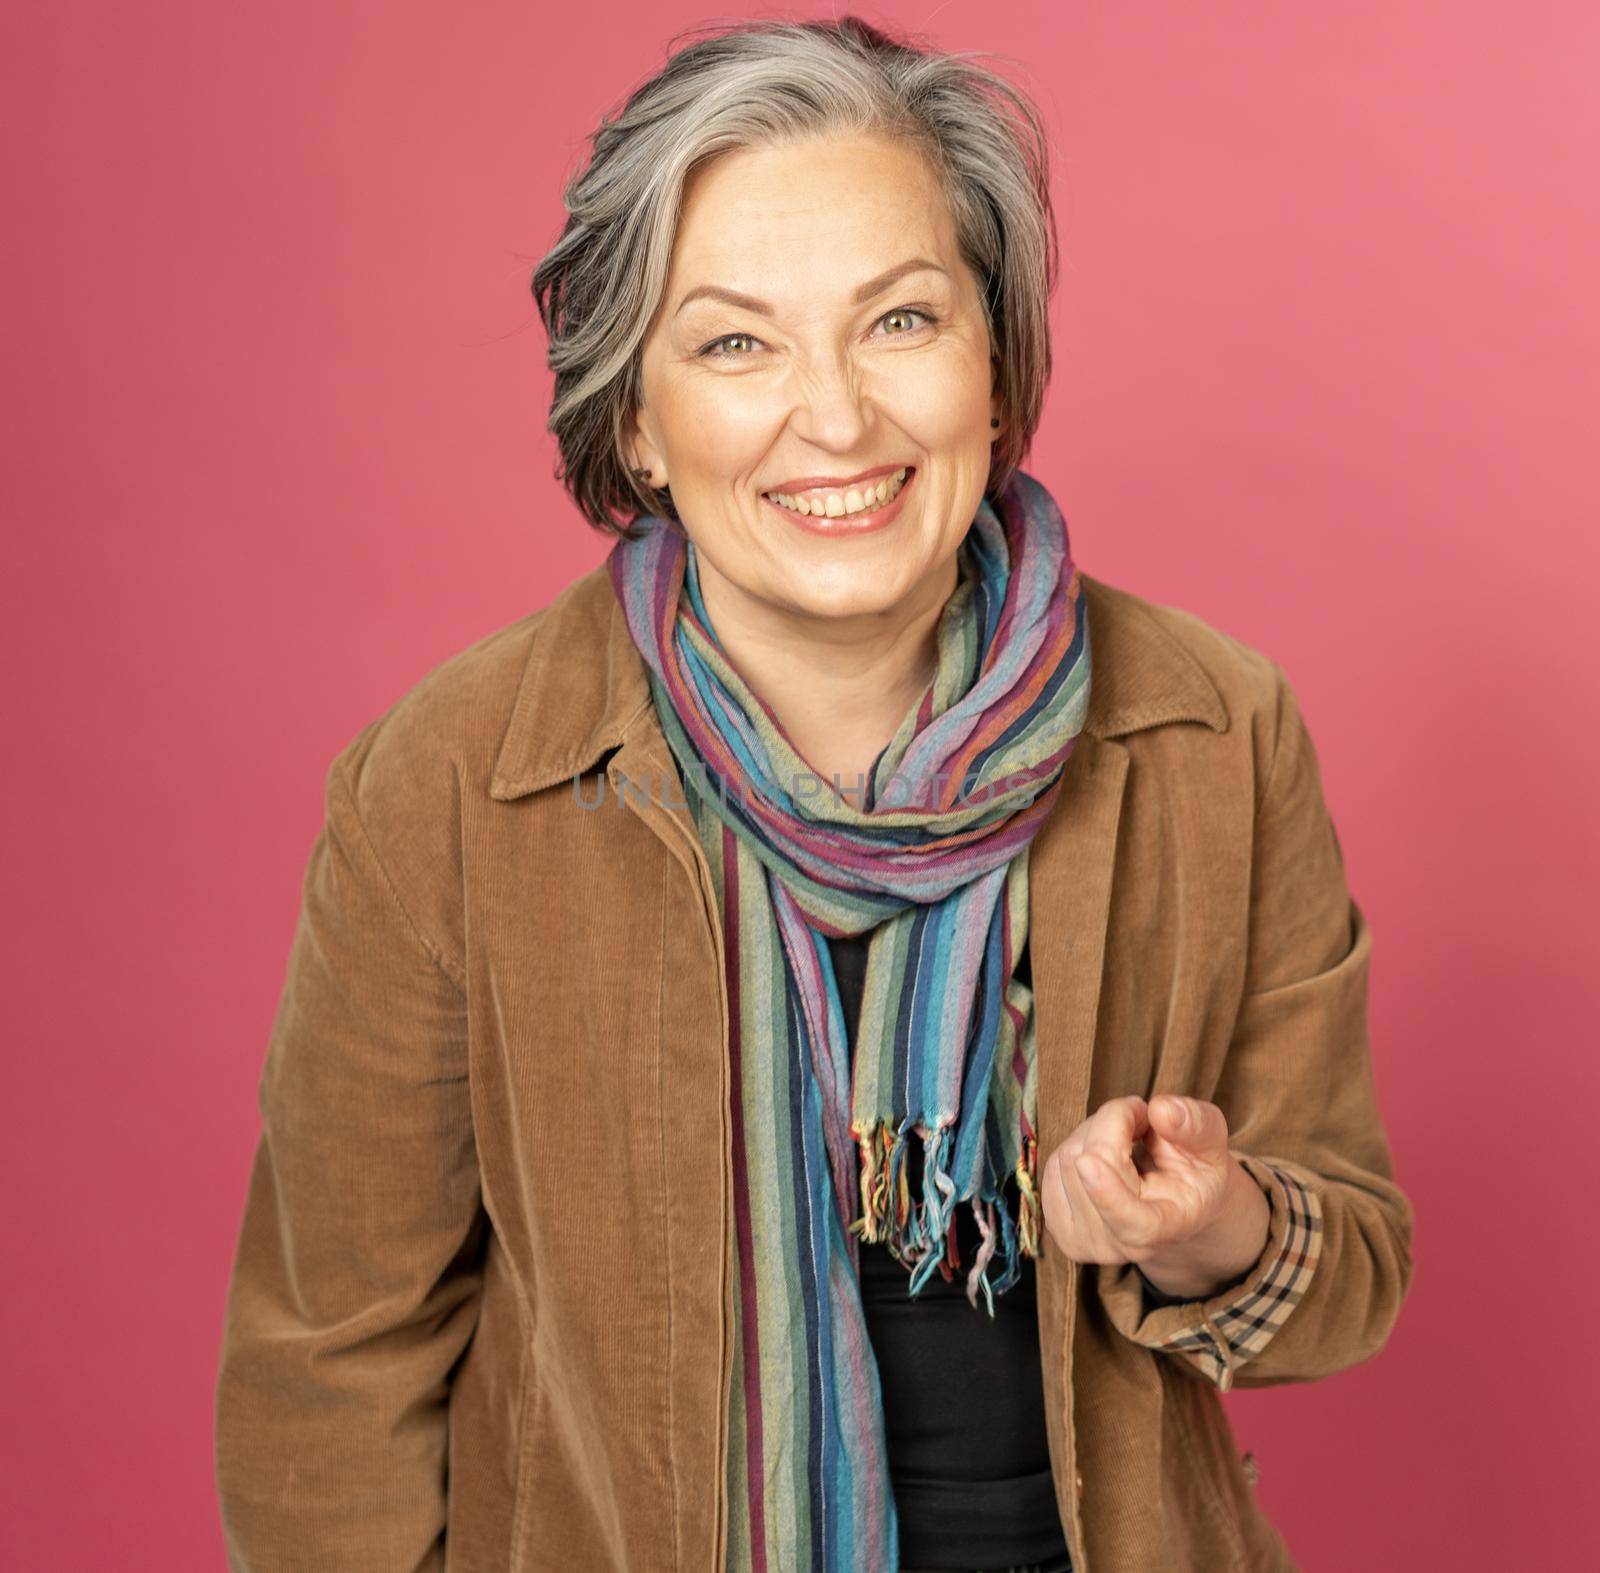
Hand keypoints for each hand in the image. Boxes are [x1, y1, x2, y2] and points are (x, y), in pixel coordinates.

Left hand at [1040, 1094, 1270, 1300]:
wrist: (1176, 1204)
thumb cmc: (1196, 1170)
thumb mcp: (1211, 1144)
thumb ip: (1196, 1125)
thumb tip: (1161, 1110)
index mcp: (1167, 1229)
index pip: (1133, 1222)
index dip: (1108, 1192)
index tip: (1088, 1162)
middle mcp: (1122, 1245)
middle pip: (1093, 1162)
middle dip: (1114, 1121)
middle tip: (1144, 1118)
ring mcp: (1085, 1242)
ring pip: (1068, 1157)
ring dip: (1095, 1131)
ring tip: (1128, 1140)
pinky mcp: (1058, 1227)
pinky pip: (1052, 1166)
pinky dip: (1077, 1145)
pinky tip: (1104, 1154)